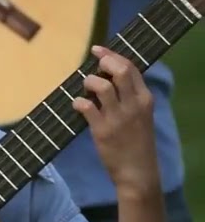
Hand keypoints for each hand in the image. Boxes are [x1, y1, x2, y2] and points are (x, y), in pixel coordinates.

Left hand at [72, 45, 158, 193]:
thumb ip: (131, 97)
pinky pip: (86, 106)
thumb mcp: (142, 115)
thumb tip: (110, 77)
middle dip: (104, 61)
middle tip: (93, 63)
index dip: (113, 55)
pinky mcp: (102, 130)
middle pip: (119, 71)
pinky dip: (78, 102)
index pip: (131, 68)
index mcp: (145, 99)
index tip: (99, 50)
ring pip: (101, 86)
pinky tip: (77, 105)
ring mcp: (118, 117)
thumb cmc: (137, 142)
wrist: (138, 171)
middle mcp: (133, 105)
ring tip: (86, 88)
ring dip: (89, 81)